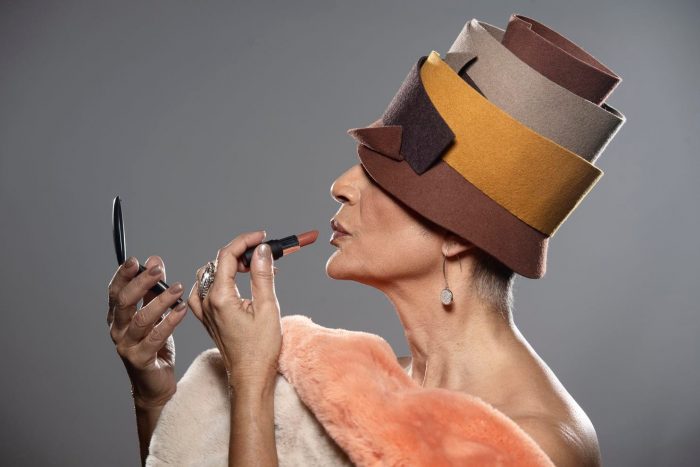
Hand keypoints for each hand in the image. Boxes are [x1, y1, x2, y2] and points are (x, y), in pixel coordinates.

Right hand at [107, 256, 187, 407]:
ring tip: (178, 288)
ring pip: (141, 319)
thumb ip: (152, 289)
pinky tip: (182, 309)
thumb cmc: (154, 346)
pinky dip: (170, 321)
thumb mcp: (153, 314)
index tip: (136, 260)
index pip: (115, 292)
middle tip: (158, 269)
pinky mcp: (140, 359)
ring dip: (160, 301)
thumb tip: (154, 261)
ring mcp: (127, 346)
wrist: (155, 384)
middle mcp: (117, 330)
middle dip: (141, 283)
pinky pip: (156, 337)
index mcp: (118, 317)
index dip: (123, 275)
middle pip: (125, 302)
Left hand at [187, 230, 281, 393]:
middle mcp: (206, 301)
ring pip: (209, 274)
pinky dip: (218, 280)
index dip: (245, 241)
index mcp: (220, 297)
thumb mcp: (267, 308)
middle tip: (264, 256)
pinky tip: (234, 284)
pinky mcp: (206, 318)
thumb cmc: (260, 350)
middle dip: (241, 253)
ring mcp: (203, 310)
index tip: (262, 237)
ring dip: (230, 265)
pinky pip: (204, 289)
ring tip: (253, 269)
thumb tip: (261, 250)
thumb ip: (262, 275)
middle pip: (218, 262)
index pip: (227, 256)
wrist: (249, 377)